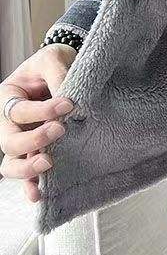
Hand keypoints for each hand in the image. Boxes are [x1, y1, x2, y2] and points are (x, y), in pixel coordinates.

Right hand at [0, 44, 75, 201]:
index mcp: (8, 97)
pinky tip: (38, 195)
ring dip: (28, 169)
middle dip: (33, 139)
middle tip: (61, 129)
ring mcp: (23, 139)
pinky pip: (28, 173)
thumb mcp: (54, 59)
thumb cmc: (55, 62)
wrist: (66, 68)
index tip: (68, 104)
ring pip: (12, 163)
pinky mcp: (38, 150)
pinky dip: (31, 185)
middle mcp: (10, 122)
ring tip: (49, 163)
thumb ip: (58, 75)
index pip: (18, 111)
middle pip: (9, 142)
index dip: (42, 110)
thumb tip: (70, 98)